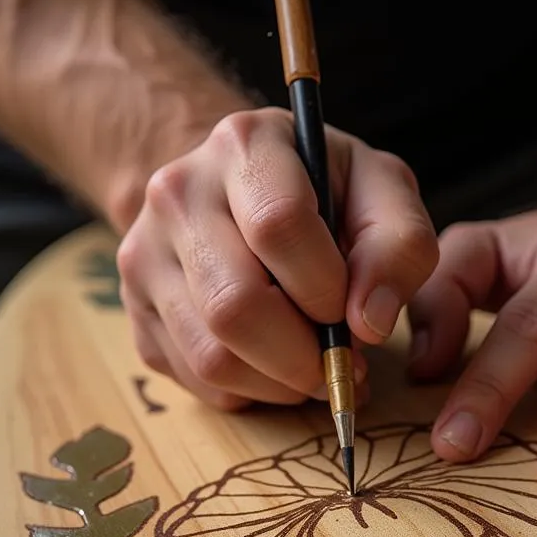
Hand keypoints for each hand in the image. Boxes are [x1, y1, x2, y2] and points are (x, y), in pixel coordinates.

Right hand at [116, 107, 438, 409]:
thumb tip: (368, 323)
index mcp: (244, 145)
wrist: (243, 191)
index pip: (277, 226)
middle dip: (303, 358)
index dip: (325, 288)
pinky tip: (274, 364)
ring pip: (212, 356)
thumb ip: (400, 247)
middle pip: (234, 306)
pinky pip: (196, 381)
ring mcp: (145, 255)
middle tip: (342, 366)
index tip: (351, 310)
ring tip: (313, 368)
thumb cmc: (326, 194)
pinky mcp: (136, 311)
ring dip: (280, 384)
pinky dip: (250, 391)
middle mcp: (177, 193)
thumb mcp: (383, 194)